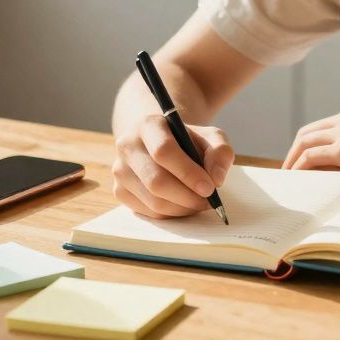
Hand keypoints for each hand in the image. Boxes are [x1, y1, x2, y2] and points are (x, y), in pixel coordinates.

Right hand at [112, 115, 234, 218]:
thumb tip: (217, 179)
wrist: (160, 143)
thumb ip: (220, 152)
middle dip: (187, 196)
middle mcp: (127, 146)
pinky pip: (148, 212)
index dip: (188, 173)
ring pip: (153, 201)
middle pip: (156, 180)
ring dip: (182, 208)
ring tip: (199, 203)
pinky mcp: (120, 190)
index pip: (163, 151)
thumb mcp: (209, 137)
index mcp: (148, 125)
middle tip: (208, 201)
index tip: (210, 188)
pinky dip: (171, 214)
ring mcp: (120, 170)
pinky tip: (184, 205)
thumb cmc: (187, 141)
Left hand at [281, 104, 339, 181]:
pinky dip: (300, 167)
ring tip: (289, 176)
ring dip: (293, 159)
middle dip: (295, 150)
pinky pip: (311, 157)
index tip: (304, 158)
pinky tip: (297, 179)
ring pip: (304, 141)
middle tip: (290, 168)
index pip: (325, 126)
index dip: (311, 142)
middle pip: (309, 131)